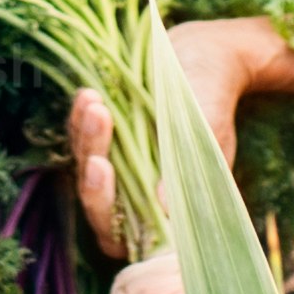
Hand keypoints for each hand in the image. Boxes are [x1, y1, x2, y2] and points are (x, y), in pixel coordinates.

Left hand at [74, 18, 274, 261]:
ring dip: (85, 138)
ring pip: (87, 169)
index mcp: (165, 209)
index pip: (122, 233)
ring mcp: (118, 168)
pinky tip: (86, 96)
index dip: (104, 208)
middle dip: (91, 173)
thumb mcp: (209, 129)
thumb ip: (188, 168)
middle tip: (96, 139)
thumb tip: (163, 208)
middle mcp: (136, 196)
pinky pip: (82, 137)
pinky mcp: (105, 140)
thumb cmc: (214, 100)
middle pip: (97, 203)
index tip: (102, 167)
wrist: (205, 60)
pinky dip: (80, 119)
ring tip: (94, 103)